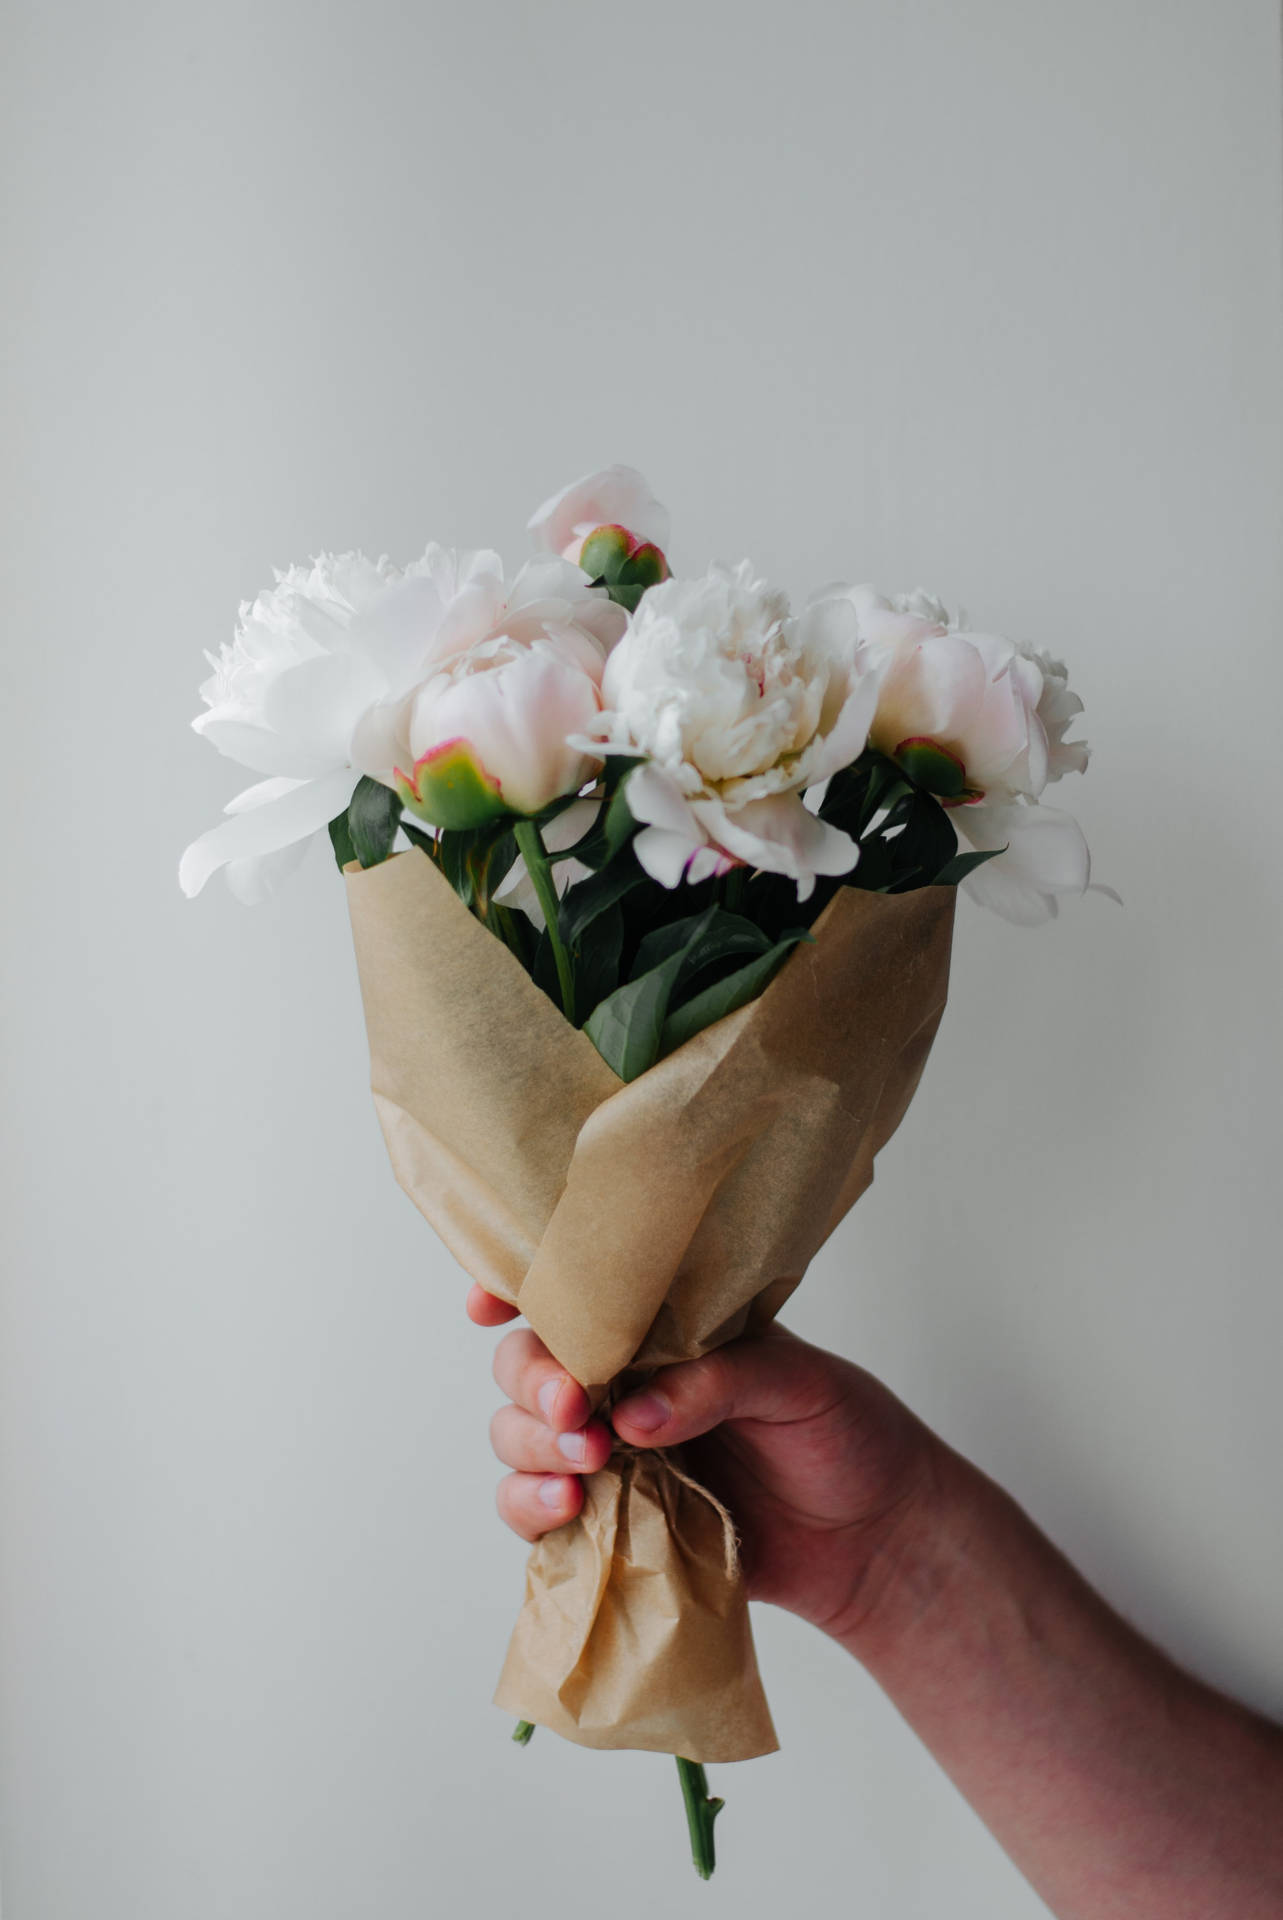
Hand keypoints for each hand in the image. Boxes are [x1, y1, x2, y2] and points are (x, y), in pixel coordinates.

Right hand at [469, 1282, 940, 1642]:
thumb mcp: (800, 1385)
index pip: (576, 1297)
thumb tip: (631, 1414)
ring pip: (517, 1436)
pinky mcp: (611, 1524)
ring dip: (532, 1446)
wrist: (876, 1540)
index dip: (516, 1290)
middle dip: (533, 1382)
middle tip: (573, 1407)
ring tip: (585, 1465)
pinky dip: (532, 1509)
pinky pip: (536, 1514)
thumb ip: (717, 1382)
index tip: (488, 1304)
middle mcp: (620, 1384)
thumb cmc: (846, 1435)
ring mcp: (608, 1456)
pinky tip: (568, 1510)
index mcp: (660, 1331)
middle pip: (526, 1367)